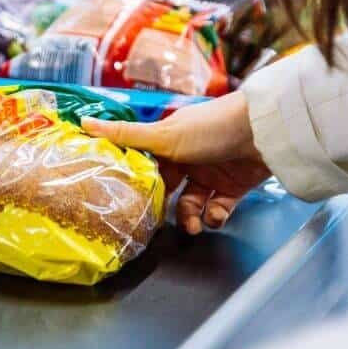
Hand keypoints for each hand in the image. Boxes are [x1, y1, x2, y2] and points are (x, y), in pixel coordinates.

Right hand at [83, 92, 270, 233]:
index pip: (147, 167)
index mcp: (170, 142)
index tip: (129, 204)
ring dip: (191, 219)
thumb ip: (126, 134)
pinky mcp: (233, 189)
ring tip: (193, 226)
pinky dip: (214, 218)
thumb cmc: (213, 127)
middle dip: (166, 210)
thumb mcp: (164, 135)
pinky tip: (214, 217)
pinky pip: (217, 210)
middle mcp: (189, 158)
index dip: (139, 185)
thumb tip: (84, 122)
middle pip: (169, 191)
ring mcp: (212, 174)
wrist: (264, 133)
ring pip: (192, 205)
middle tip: (162, 224)